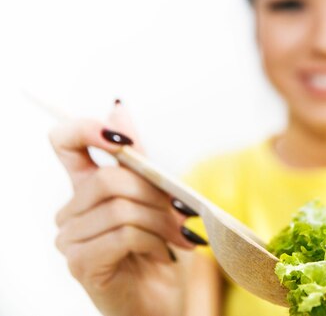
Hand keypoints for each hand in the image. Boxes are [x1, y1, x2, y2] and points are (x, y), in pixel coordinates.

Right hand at [49, 101, 203, 315]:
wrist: (164, 302)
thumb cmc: (161, 250)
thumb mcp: (155, 198)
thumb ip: (137, 159)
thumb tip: (117, 105)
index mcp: (86, 188)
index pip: (65, 141)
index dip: (88, 129)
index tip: (124, 142)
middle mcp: (70, 211)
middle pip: (109, 178)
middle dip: (155, 193)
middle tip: (184, 212)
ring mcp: (70, 239)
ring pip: (120, 207)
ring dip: (161, 221)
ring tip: (180, 237)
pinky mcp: (81, 262)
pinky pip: (122, 234)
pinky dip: (153, 241)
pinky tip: (162, 254)